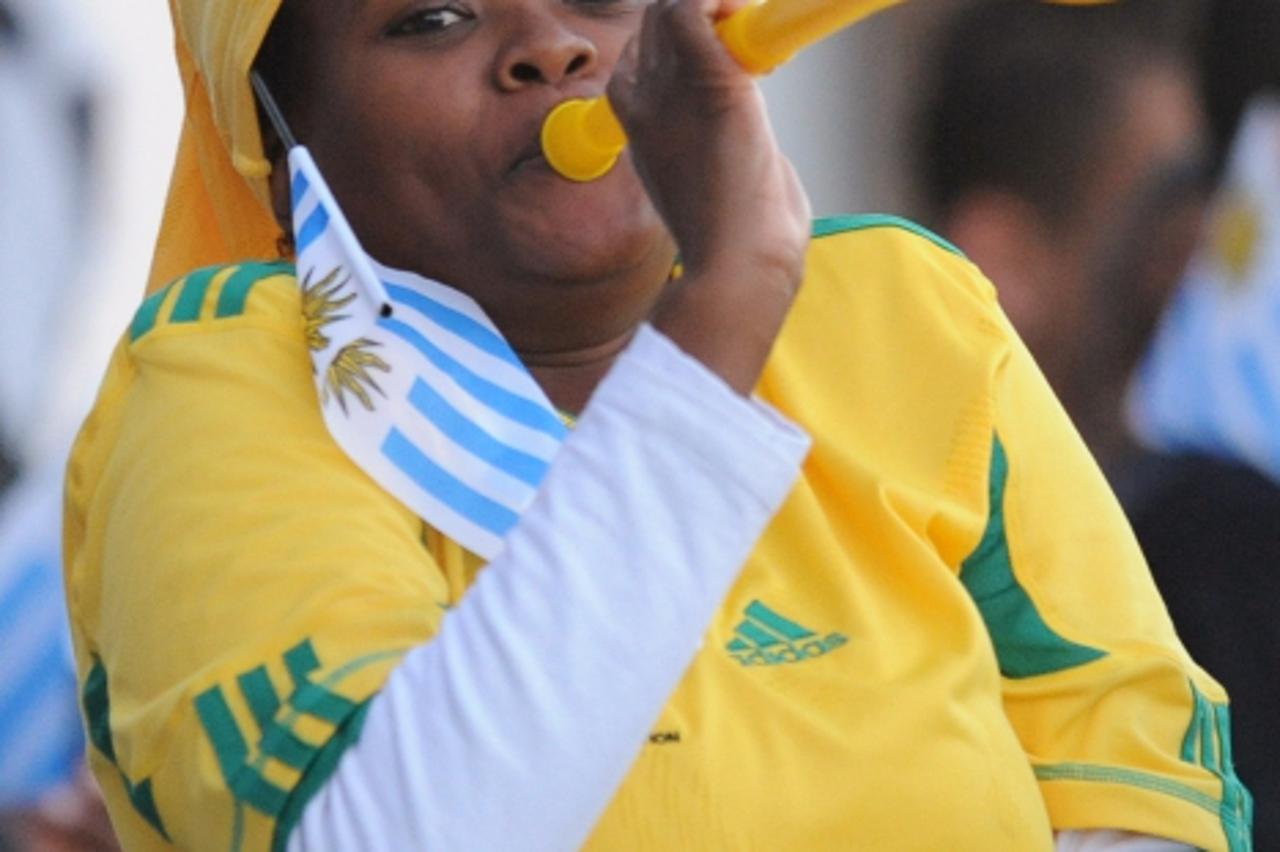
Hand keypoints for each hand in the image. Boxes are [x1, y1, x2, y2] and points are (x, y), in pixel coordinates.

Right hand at [608, 0, 811, 393]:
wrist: (742, 267)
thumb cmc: (745, 244)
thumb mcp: (725, 186)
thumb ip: (729, 145)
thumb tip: (758, 138)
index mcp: (645, 133)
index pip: (644, 57)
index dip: (682, 41)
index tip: (730, 54)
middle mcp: (646, 107)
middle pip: (656, 24)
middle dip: (702, 15)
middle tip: (750, 40)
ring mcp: (670, 97)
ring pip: (670, 9)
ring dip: (714, 5)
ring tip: (750, 25)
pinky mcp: (711, 86)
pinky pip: (691, 6)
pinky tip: (743, 10)